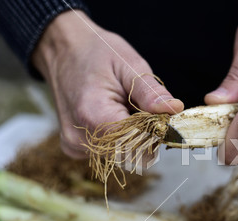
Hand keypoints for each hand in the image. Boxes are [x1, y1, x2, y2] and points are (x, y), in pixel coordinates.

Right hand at [32, 10, 183, 157]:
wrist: (63, 50)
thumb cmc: (96, 52)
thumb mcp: (129, 64)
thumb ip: (151, 92)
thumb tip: (175, 110)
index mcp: (93, 115)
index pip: (138, 144)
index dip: (156, 132)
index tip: (161, 115)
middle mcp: (80, 138)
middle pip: (131, 154)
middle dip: (145, 135)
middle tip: (141, 106)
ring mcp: (75, 146)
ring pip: (122, 155)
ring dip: (132, 135)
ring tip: (124, 107)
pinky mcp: (74, 148)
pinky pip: (108, 152)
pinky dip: (118, 137)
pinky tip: (112, 115)